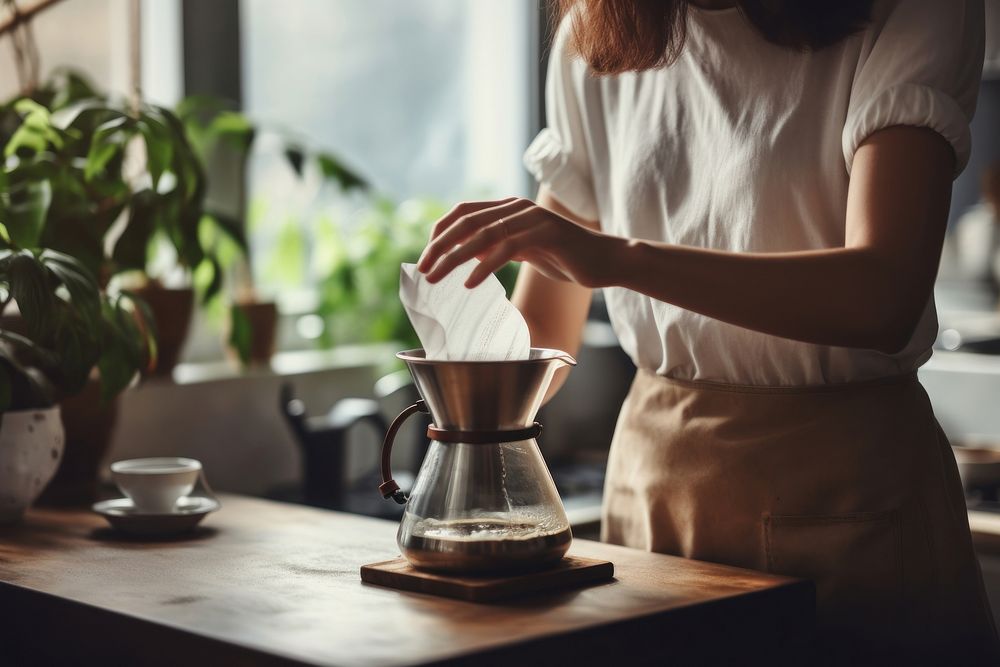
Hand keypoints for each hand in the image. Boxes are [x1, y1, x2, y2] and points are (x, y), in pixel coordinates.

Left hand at [416, 196, 618, 287]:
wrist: (606, 261)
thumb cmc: (565, 258)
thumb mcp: (525, 251)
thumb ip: (497, 248)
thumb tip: (465, 255)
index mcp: (509, 208)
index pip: (463, 212)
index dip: (440, 232)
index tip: (425, 257)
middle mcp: (517, 208)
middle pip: (466, 221)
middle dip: (439, 246)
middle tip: (422, 271)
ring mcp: (532, 218)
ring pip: (482, 235)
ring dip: (454, 258)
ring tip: (436, 278)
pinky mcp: (546, 234)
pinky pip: (507, 249)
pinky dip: (484, 266)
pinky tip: (470, 284)